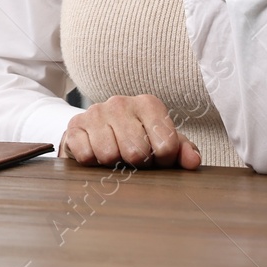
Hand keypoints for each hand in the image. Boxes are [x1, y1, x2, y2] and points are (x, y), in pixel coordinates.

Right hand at [59, 94, 200, 169]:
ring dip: (113, 164)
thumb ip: (183, 151)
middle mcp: (120, 102)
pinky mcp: (74, 126)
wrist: (97, 131)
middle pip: (136, 153)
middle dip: (137, 164)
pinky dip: (92, 162)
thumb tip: (192, 161)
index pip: (166, 146)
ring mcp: (95, 112)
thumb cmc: (137, 138)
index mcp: (148, 104)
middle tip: (133, 159)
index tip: (157, 158)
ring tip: (115, 155)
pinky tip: (96, 153)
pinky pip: (86, 156)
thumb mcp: (163, 143)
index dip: (163, 162)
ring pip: (110, 155)